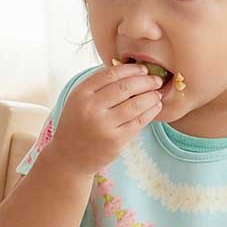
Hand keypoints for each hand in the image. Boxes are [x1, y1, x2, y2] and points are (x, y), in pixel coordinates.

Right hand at [46, 63, 164, 175]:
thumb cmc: (77, 125)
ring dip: (151, 96)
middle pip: (125, 87)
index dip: (131, 69)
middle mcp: (92, 108)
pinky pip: (138, 122)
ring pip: (135, 104)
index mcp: (82, 93)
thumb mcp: (78, 100)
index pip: (111, 74)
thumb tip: (128, 70)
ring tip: (157, 93)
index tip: (143, 69)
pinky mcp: (116, 141)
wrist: (69, 156)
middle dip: (146, 81)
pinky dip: (150, 112)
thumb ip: (98, 86)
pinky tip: (155, 107)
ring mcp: (104, 125)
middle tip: (156, 80)